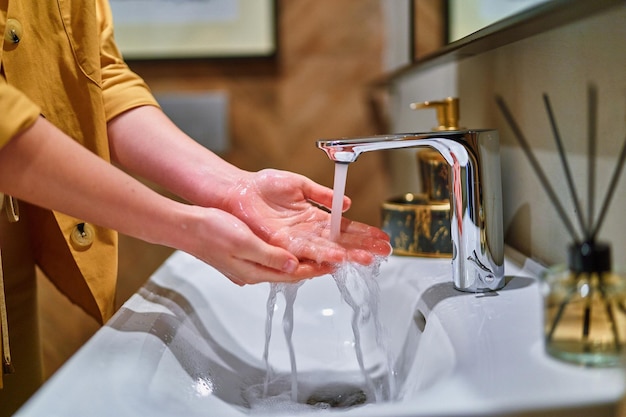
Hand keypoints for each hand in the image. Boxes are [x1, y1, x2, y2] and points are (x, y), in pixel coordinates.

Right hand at [184, 207, 339, 284]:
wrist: (187, 226)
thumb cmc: (211, 232)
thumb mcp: (243, 243)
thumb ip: (269, 256)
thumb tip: (293, 265)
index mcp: (255, 271)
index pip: (294, 273)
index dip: (317, 268)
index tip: (337, 263)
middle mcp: (255, 271)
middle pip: (292, 271)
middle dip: (316, 266)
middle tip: (338, 259)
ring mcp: (249, 265)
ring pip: (284, 264)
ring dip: (305, 259)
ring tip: (324, 253)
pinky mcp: (245, 255)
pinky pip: (274, 257)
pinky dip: (290, 253)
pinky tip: (297, 247)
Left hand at [222, 169, 390, 268]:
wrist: (239, 191)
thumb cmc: (263, 186)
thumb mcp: (300, 185)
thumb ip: (323, 195)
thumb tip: (346, 204)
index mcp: (314, 217)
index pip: (344, 229)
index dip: (363, 233)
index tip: (382, 237)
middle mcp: (308, 232)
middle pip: (341, 243)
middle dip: (363, 247)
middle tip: (385, 252)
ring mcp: (296, 240)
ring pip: (327, 250)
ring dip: (348, 255)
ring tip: (367, 258)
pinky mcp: (282, 244)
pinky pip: (307, 251)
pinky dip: (324, 254)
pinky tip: (339, 257)